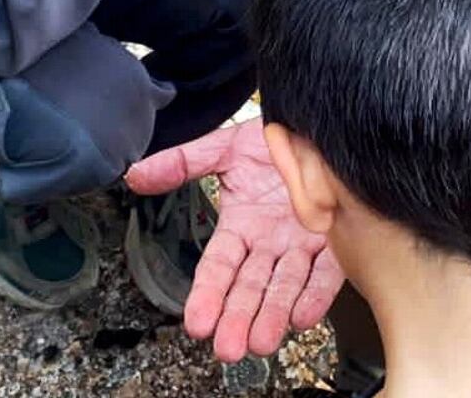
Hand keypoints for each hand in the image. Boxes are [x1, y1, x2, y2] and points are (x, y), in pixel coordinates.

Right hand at [126, 119, 344, 360]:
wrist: (320, 124)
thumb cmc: (273, 137)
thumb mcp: (224, 147)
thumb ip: (182, 163)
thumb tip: (135, 174)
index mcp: (240, 226)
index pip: (218, 267)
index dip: (207, 294)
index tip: (196, 323)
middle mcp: (269, 243)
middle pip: (249, 287)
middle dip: (237, 319)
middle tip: (228, 347)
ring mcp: (302, 244)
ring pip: (284, 288)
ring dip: (272, 316)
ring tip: (262, 342)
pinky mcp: (334, 240)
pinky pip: (324, 273)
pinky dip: (314, 295)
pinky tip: (303, 316)